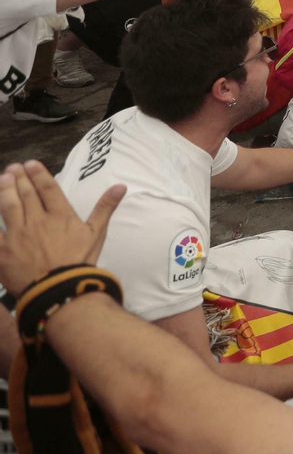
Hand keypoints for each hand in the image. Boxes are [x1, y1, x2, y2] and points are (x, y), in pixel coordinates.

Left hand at [0, 161, 124, 294]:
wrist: (58, 290)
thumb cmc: (79, 262)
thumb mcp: (97, 234)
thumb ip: (105, 208)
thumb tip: (120, 186)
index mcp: (60, 215)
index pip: (48, 188)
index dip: (38, 174)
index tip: (30, 163)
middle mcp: (37, 220)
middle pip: (26, 193)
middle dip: (19, 177)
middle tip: (15, 167)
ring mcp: (17, 234)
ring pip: (8, 206)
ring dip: (5, 189)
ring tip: (4, 177)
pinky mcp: (3, 250)